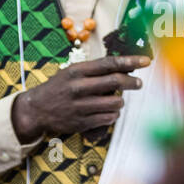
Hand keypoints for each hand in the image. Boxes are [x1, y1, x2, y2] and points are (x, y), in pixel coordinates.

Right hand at [10, 55, 148, 142]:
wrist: (37, 109)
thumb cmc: (58, 88)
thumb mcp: (72, 72)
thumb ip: (94, 70)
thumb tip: (122, 67)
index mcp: (77, 71)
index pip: (109, 64)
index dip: (130, 62)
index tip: (146, 61)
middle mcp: (79, 87)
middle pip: (115, 82)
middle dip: (132, 82)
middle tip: (139, 83)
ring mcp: (80, 106)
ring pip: (115, 103)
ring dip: (120, 102)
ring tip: (116, 101)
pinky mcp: (82, 122)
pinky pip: (108, 118)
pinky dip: (113, 115)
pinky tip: (109, 112)